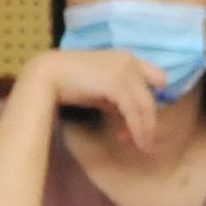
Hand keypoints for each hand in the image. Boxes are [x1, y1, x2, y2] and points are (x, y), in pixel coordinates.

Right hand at [19, 44, 166, 150]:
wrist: (48, 75)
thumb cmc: (69, 81)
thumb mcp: (100, 87)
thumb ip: (116, 97)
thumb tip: (127, 114)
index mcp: (128, 58)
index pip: (157, 78)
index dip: (155, 98)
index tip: (147, 118)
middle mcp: (131, 62)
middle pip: (153, 97)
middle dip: (150, 120)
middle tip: (146, 140)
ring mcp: (125, 72)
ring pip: (146, 107)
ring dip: (146, 129)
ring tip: (143, 146)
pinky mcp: (117, 85)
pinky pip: (133, 112)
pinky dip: (136, 128)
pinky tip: (130, 139)